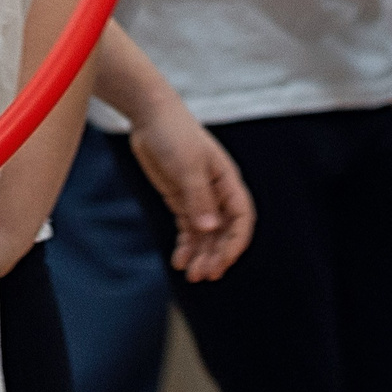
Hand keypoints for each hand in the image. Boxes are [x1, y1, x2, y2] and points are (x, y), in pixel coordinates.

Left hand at [126, 105, 255, 280]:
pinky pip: (188, 229)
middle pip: (224, 232)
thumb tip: (210, 228)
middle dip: (216, 255)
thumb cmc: (174, 134)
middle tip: (203, 275)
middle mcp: (217, 193)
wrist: (151, 116)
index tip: (223, 261)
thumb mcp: (187, 165)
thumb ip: (198, 197)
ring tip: (191, 275)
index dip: (235, 242)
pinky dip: (185, 246)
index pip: (241, 219)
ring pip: (206, 235)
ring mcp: (199, 198)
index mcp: (227, 182)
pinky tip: (178, 261)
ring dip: (201, 255)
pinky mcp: (181, 200)